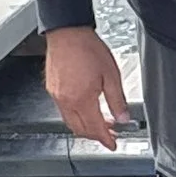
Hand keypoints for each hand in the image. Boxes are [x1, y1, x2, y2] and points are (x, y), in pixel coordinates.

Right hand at [44, 26, 132, 146]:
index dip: (105, 139)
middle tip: (109, 134)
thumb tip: (123, 117)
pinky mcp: (52, 89)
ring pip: (70, 122)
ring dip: (85, 127)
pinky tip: (86, 110)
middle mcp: (66, 100)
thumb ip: (117, 100)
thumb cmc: (87, 48)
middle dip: (96, 135)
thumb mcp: (111, 75)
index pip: (95, 128)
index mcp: (81, 99)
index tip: (112, 144)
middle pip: (80, 129)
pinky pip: (63, 111)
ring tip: (101, 122)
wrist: (67, 32)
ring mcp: (56, 95)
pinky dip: (76, 117)